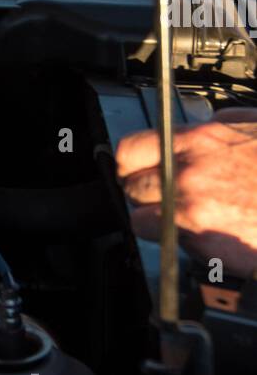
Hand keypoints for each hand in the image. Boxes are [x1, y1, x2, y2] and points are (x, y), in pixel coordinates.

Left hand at [116, 110, 256, 275]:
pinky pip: (174, 246)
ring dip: (158, 221)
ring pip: (144, 222)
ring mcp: (193, 215)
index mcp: (197, 143)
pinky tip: (211, 232)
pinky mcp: (205, 247)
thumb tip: (196, 130)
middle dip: (144, 193)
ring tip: (189, 216)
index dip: (131, 162)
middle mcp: (187, 178)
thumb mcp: (251, 127)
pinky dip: (184, 242)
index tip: (136, 167)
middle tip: (163, 195)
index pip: (131, 150)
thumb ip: (216, 129)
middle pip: (132, 189)